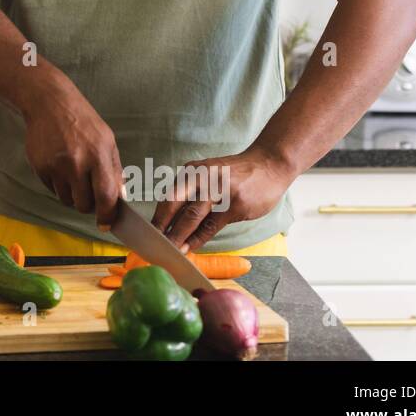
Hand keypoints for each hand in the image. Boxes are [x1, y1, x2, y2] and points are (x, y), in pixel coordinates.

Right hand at [22, 85, 124, 225]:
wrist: (49, 103)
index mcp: (98, 155)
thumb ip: (114, 170)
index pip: (105, 196)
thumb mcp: (107, 140)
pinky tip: (59, 166)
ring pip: (66, 200)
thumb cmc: (83, 121)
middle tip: (88, 193)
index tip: (106, 224)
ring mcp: (55, 166)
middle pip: (84, 204)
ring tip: (73, 174)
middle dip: (88, 205)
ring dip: (72, 195)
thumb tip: (118, 197)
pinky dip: (58, 185)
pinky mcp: (39, 167)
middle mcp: (76, 163)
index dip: (107, 214)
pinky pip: (52, 190)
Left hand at [151, 148, 294, 252]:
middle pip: (173, 205)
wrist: (270, 164)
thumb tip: (172, 221)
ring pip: (191, 217)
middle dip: (161, 227)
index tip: (145, 234)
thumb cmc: (236, 174)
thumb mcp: (209, 175)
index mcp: (191, 172)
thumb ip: (192, 193)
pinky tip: (190, 247)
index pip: (168, 197)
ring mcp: (218, 190)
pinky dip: (198, 238)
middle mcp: (201, 178)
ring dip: (178, 236)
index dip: (156, 217)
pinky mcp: (234, 204)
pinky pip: (211, 225)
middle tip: (151, 245)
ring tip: (169, 251)